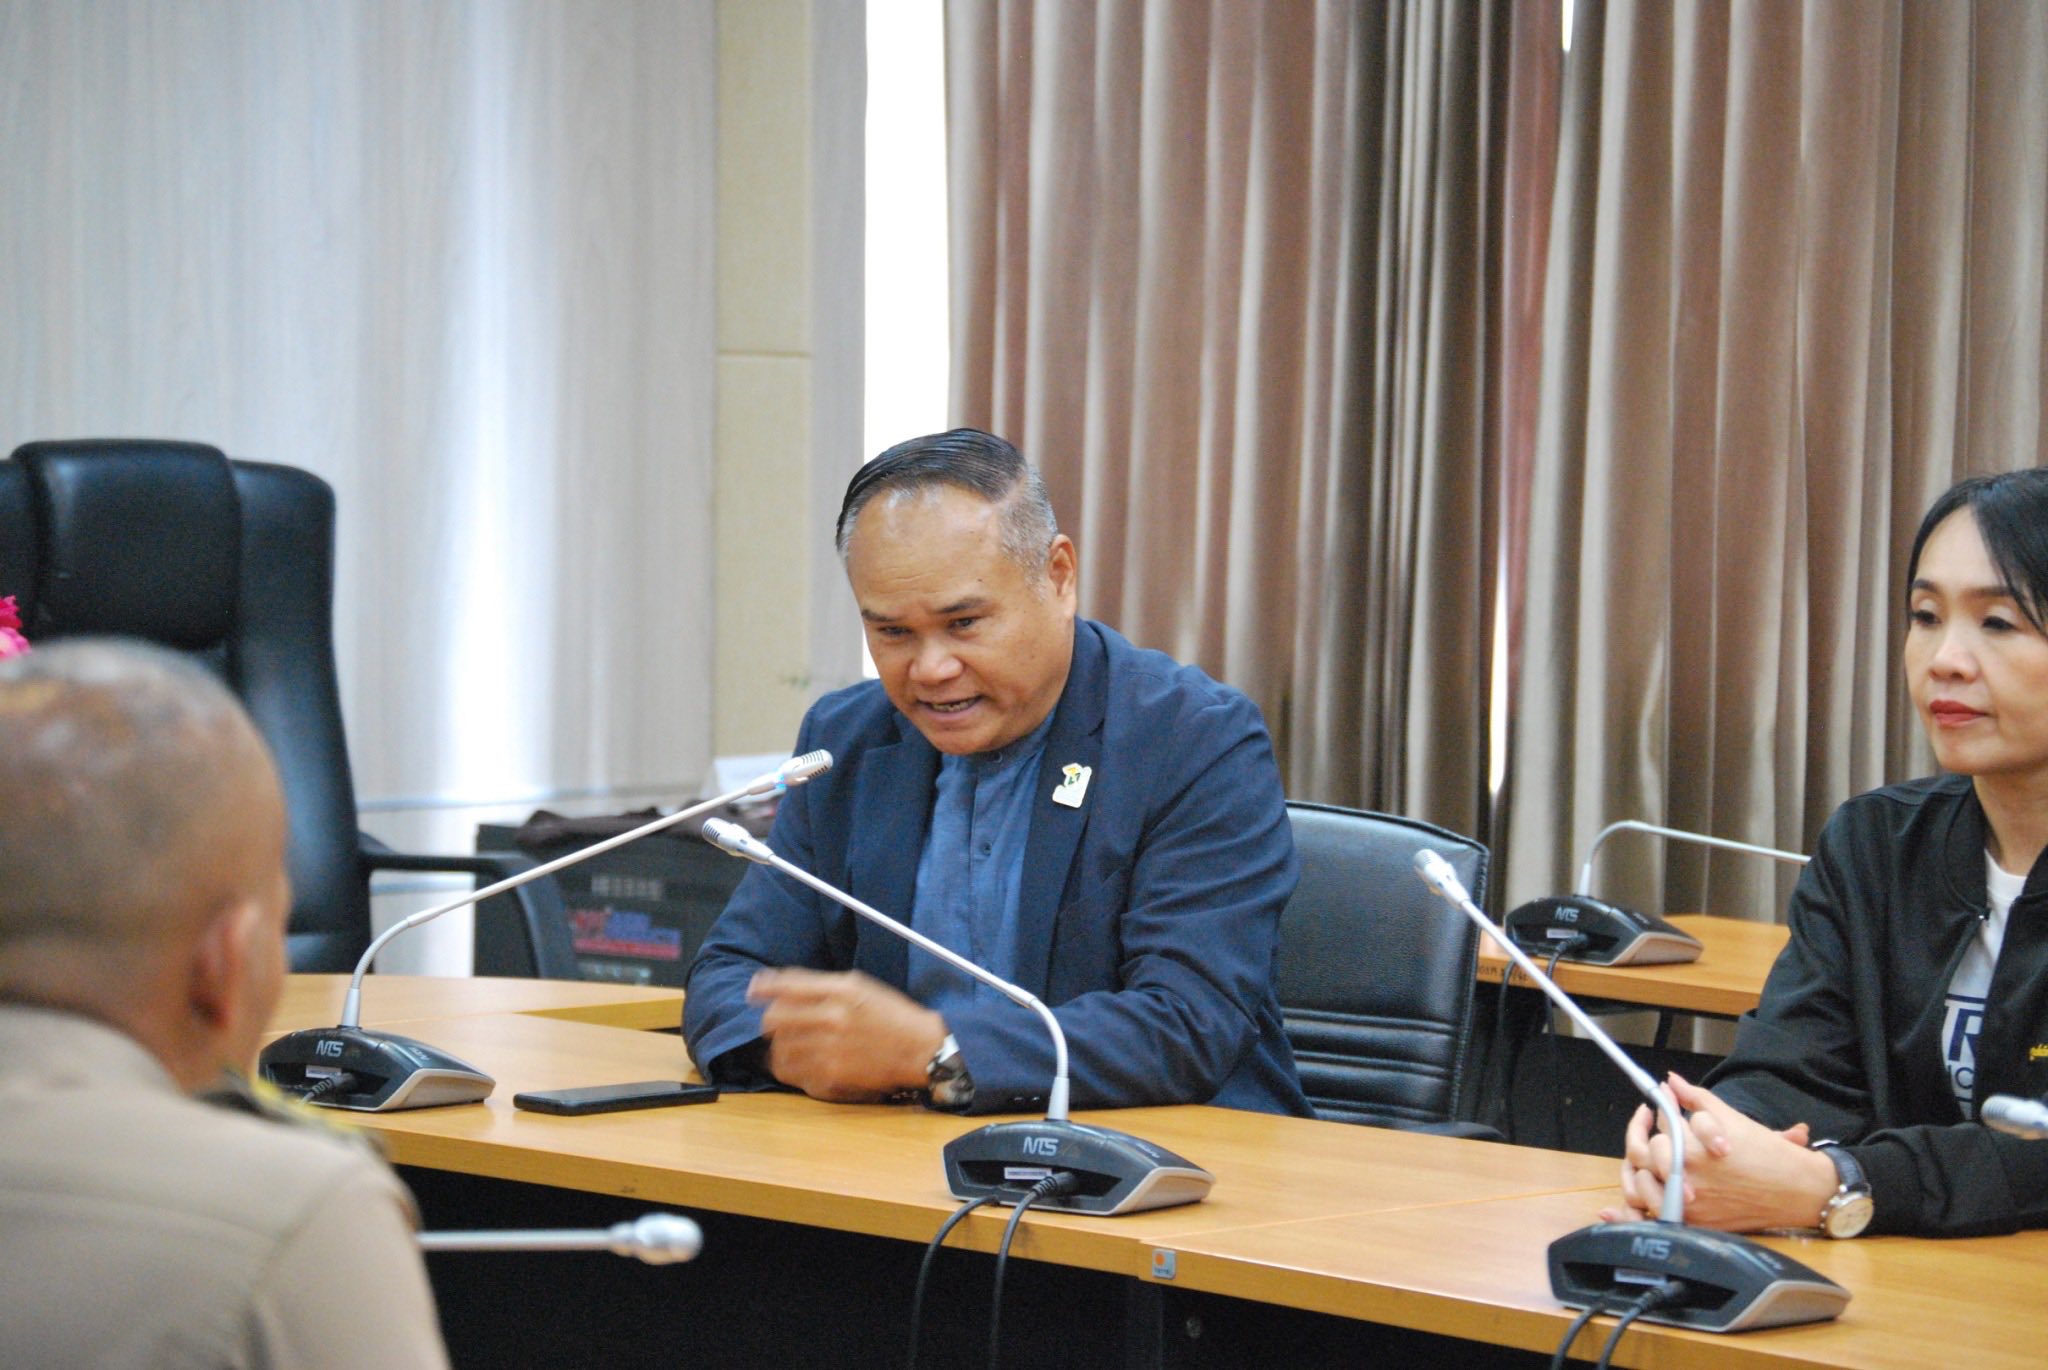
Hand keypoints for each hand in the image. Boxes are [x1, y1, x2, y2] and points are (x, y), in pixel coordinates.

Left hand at [746, 968, 947, 1103]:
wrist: (921, 1049)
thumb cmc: (892, 1015)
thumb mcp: (861, 986)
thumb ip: (823, 985)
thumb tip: (781, 985)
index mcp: (841, 990)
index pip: (787, 984)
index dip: (764, 987)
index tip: (753, 991)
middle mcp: (833, 1016)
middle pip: (775, 1018)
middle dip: (769, 1020)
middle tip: (775, 1025)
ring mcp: (831, 1048)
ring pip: (780, 1048)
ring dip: (779, 1046)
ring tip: (790, 1046)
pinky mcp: (832, 1074)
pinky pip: (793, 1072)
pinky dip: (790, 1067)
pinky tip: (799, 1064)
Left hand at [1601, 1072, 1834, 1231]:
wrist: (1797, 1189)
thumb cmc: (1767, 1152)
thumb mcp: (1730, 1117)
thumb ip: (1695, 1098)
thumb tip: (1670, 1082)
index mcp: (1691, 1148)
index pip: (1657, 1129)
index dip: (1653, 1115)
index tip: (1655, 1108)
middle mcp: (1686, 1178)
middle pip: (1643, 1158)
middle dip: (1641, 1139)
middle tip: (1646, 1128)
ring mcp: (1689, 1204)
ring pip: (1641, 1190)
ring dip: (1635, 1172)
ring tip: (1642, 1161)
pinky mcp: (1695, 1224)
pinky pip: (1653, 1221)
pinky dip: (1629, 1216)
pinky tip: (1611, 1211)